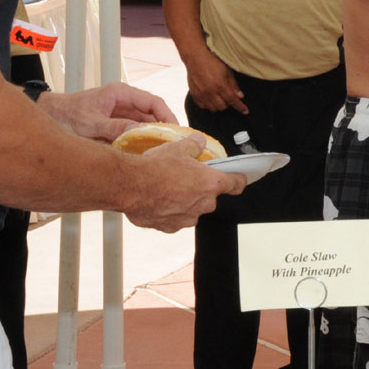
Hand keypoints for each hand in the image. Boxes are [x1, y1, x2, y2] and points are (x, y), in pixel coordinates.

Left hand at [37, 82, 175, 141]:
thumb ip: (113, 127)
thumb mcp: (89, 124)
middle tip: (174, 144)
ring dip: (153, 134)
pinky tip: (146, 151)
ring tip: (163, 149)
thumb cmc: (65, 115)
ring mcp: (120, 112)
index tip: (175, 130)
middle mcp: (124, 101)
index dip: (167, 115)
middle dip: (163, 127)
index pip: (153, 102)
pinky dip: (141, 139)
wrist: (48, 116)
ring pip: (145, 122)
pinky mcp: (115, 122)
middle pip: (152, 113)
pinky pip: (134, 130)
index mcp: (121, 93)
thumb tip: (138, 131)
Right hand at [121, 138, 246, 231]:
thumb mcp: (177, 148)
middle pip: (210, 197)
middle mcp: (203, 204)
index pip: (236, 184)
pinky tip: (158, 199)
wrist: (129, 185)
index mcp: (211, 184)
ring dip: (184, 201)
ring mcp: (187, 218)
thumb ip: (193, 145)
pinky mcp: (170, 227)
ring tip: (168, 188)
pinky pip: (175, 219)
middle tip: (186, 178)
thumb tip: (198, 141)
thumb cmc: (154, 168)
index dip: (238, 180)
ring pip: (192, 209)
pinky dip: (169, 211)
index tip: (239, 179)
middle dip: (201, 189)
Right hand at [184, 48, 247, 113]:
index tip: (245, 111)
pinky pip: (203, 106)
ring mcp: (201, 94)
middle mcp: (210, 92)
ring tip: (220, 98)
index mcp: (220, 85)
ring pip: (213, 108)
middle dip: (229, 104)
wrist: (195, 58)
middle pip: (223, 107)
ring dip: (219, 105)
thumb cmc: (213, 62)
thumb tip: (240, 96)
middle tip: (229, 98)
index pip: (233, 101)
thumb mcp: (228, 71)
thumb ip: (234, 85)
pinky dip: (208, 105)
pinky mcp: (194, 94)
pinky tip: (211, 98)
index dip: (240, 107)